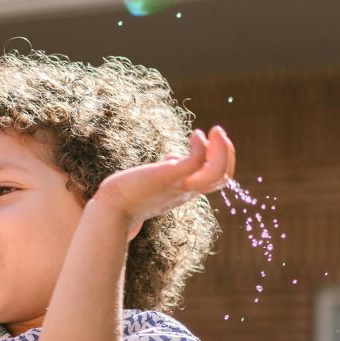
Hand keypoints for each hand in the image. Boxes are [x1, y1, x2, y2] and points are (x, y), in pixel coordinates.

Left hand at [93, 125, 235, 229]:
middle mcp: (187, 190)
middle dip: (227, 153)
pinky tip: (195, 135)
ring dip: (223, 150)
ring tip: (216, 131)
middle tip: (219, 133)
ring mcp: (180, 185)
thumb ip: (166, 171)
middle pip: (222, 178)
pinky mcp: (170, 177)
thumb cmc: (125, 196)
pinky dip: (202, 146)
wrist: (111, 209)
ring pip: (217, 173)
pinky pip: (197, 162)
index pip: (215, 179)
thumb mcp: (153, 180)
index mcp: (185, 191)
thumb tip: (171, 159)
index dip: (221, 159)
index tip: (211, 141)